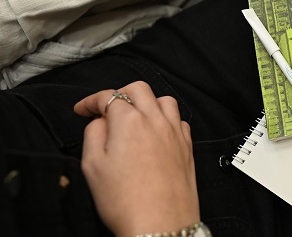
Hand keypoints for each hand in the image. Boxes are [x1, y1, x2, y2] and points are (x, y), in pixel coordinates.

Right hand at [74, 81, 199, 236]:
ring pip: (164, 99)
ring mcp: (175, 132)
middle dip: (120, 93)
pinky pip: (180, 120)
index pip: (108, 97)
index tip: (83, 109)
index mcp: (129, 121)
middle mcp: (156, 120)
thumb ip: (93, 134)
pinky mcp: (187, 146)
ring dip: (147, 102)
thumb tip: (100, 121)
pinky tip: (157, 132)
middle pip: (138, 89)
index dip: (91, 101)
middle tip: (108, 108)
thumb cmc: (126, 201)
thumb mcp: (93, 166)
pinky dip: (167, 119)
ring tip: (135, 117)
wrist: (160, 224)